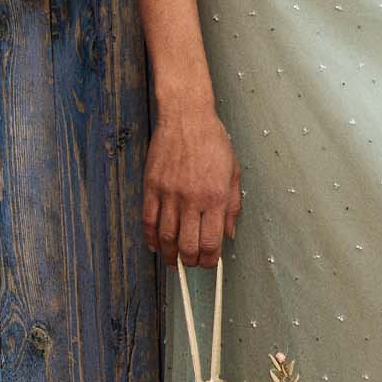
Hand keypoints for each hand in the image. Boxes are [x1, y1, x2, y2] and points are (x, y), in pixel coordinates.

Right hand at [143, 106, 240, 266]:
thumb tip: (229, 234)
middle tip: (191, 264)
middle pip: (188, 246)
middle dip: (191, 262)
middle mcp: (192, 199)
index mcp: (215, 197)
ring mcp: (169, 194)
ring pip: (166, 237)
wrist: (186, 117)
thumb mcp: (233, 173)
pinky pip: (148, 220)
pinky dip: (151, 237)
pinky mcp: (152, 187)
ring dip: (170, 255)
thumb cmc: (213, 141)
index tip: (210, 263)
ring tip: (173, 261)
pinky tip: (155, 245)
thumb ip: (233, 206)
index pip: (212, 242)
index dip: (210, 260)